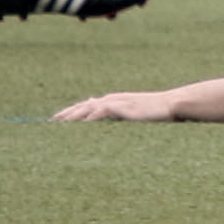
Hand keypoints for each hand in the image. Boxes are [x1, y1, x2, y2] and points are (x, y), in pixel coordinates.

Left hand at [53, 91, 176, 121]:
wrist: (173, 104)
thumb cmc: (156, 111)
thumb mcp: (134, 113)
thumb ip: (119, 115)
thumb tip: (108, 119)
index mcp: (114, 101)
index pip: (86, 106)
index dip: (71, 112)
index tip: (56, 121)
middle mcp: (112, 99)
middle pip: (83, 106)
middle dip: (66, 114)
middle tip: (50, 124)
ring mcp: (118, 102)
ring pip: (89, 107)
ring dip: (73, 115)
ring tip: (59, 124)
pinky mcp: (125, 108)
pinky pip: (104, 111)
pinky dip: (91, 117)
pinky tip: (82, 124)